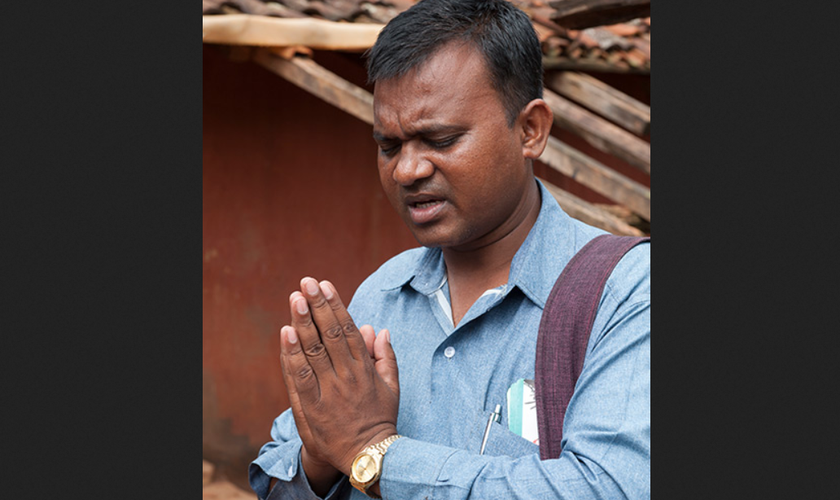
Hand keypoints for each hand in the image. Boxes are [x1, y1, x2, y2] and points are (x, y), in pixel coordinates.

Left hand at [279, 277, 399, 477]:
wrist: (369, 456)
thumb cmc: (380, 418)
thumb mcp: (391, 386)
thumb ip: (385, 356)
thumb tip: (377, 328)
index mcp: (365, 368)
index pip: (347, 330)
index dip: (335, 305)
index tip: (325, 285)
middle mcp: (346, 376)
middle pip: (329, 334)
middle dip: (317, 305)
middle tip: (306, 282)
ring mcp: (328, 391)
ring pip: (313, 352)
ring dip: (302, 323)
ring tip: (295, 299)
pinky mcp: (312, 408)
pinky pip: (299, 377)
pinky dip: (291, 355)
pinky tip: (285, 333)